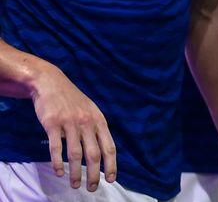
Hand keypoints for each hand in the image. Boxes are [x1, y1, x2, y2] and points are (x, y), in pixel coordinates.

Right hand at [30, 67, 116, 191]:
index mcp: (99, 120)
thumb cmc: (73, 100)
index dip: (111, 164)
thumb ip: (96, 129)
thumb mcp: (91, 111)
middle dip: (94, 174)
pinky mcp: (53, 124)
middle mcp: (87, 122)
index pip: (109, 146)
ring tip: (75, 185)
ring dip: (76, 172)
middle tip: (92, 188)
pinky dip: (58, 162)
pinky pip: (56, 147)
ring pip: (75, 154)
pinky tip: (59, 172)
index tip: (111, 179)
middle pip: (94, 154)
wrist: (51, 83)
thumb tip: (103, 152)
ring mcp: (70, 123)